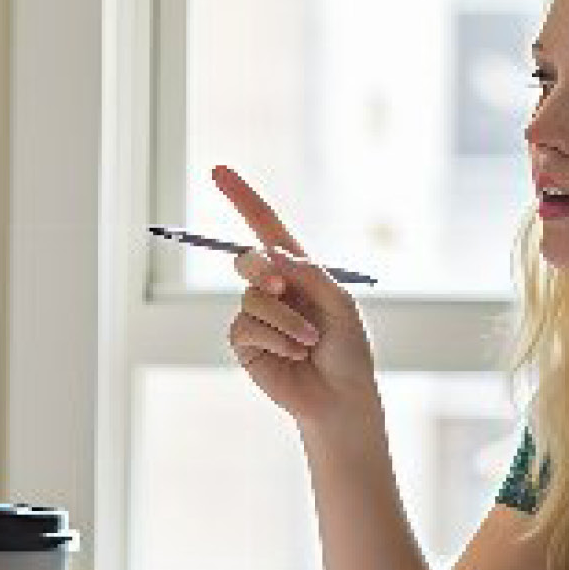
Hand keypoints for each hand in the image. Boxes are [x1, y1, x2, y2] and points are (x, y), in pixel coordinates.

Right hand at [210, 166, 382, 434]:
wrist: (341, 398)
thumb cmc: (350, 350)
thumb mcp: (341, 303)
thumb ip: (309, 274)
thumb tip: (271, 254)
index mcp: (298, 271)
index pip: (265, 226)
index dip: (242, 198)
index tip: (218, 170)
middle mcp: (273, 288)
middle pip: (248, 260)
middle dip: (262, 270)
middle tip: (281, 288)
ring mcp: (255, 315)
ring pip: (251, 298)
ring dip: (286, 320)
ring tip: (309, 344)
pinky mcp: (244, 343)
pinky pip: (246, 326)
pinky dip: (275, 338)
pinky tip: (293, 355)